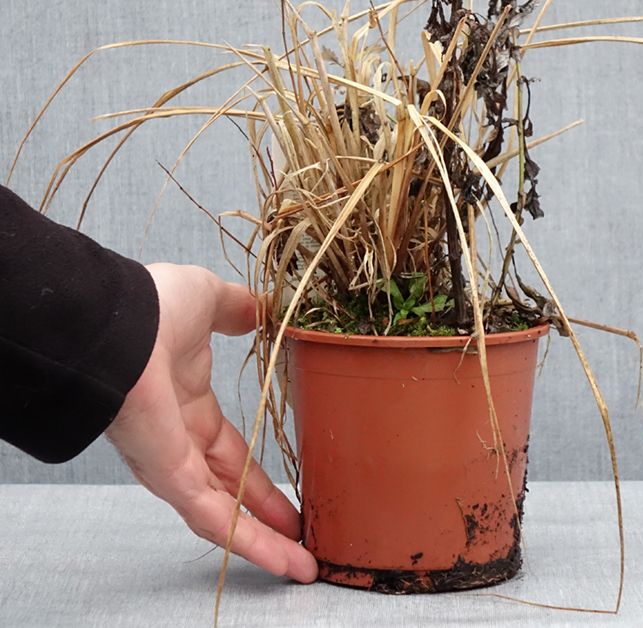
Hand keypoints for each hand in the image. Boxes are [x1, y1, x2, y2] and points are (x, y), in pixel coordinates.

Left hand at [106, 262, 316, 582]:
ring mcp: (171, 462)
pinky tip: (282, 559)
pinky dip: (249, 541)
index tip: (285, 486)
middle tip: (298, 533)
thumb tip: (257, 310)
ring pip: (222, 514)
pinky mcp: (170, 477)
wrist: (123, 321)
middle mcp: (177, 439)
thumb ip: (236, 309)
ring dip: (262, 541)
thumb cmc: (156, 307)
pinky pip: (214, 517)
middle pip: (228, 489)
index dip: (255, 472)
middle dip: (263, 512)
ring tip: (299, 563)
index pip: (227, 449)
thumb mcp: (209, 300)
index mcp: (186, 403)